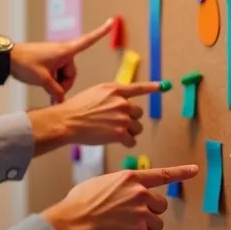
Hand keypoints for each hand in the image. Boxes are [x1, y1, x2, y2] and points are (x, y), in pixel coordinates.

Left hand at [11, 18, 113, 102]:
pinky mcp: (49, 62)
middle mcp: (63, 52)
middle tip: (52, 92)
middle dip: (64, 84)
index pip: (87, 41)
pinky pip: (56, 75)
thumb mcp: (42, 80)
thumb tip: (61, 100)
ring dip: (57, 84)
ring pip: (64, 76)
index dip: (101, 32)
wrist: (7, 58)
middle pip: (72, 73)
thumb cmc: (25, 63)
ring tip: (45, 88)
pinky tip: (45, 89)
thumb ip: (55, 91)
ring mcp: (55, 57)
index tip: (111, 21)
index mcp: (65, 51)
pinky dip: (53, 83)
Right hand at [30, 82, 158, 152]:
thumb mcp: (94, 93)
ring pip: (137, 128)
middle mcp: (122, 102)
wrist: (67, 121)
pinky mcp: (120, 133)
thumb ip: (111, 96)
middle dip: (131, 119)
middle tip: (117, 124)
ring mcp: (122, 118)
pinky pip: (132, 141)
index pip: (138, 88)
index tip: (163, 86)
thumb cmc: (75, 109)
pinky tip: (119, 142)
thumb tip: (122, 103)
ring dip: (130, 132)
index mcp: (115, 89)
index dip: (152, 87)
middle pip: (138, 113)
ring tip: (115, 133)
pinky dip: (127, 143)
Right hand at [40, 165, 199, 229]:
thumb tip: (118, 194)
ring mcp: (140, 212)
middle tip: (133, 222)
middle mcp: (139, 193)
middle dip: (150, 215)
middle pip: (160, 206)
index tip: (195, 170)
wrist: (72, 222)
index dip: (181, 172)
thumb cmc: (79, 204)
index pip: (162, 174)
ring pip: (157, 224)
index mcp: (130, 178)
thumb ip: (117, 186)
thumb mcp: (99, 184)